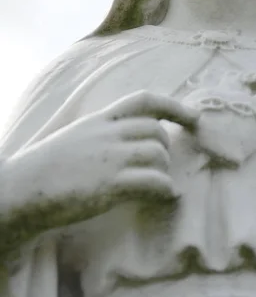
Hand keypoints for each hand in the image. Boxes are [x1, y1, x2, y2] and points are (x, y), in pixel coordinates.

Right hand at [1, 91, 198, 237]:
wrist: (19, 190)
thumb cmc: (45, 168)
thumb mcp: (76, 137)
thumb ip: (102, 133)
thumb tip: (129, 138)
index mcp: (99, 120)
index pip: (144, 100)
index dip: (174, 106)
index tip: (194, 116)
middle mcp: (108, 134)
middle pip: (156, 131)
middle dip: (165, 148)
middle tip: (160, 165)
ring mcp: (110, 158)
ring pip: (158, 155)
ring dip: (164, 171)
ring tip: (158, 185)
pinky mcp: (110, 185)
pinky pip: (154, 181)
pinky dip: (166, 189)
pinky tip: (165, 196)